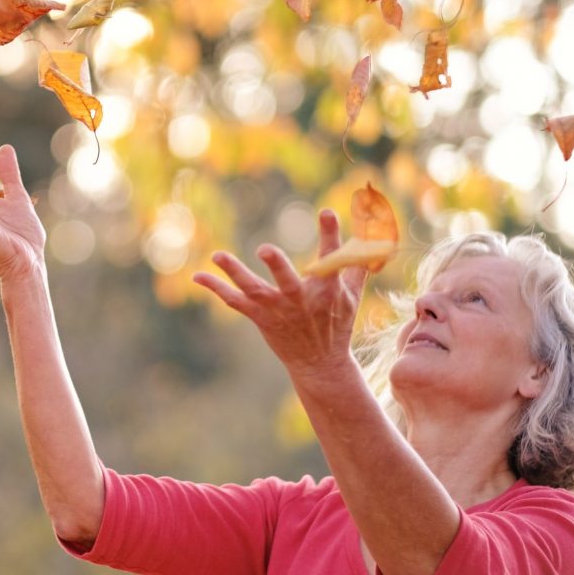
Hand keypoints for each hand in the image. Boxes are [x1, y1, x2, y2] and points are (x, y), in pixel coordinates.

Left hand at [194, 210, 367, 378]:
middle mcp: (301, 300)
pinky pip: (235, 302)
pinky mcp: (261, 318)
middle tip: (265, 249)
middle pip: (287, 281)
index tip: (326, 212)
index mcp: (326, 290)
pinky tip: (198, 275)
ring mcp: (278, 310)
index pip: (331, 258)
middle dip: (277, 266)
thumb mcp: (352, 295)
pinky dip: (216, 288)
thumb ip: (359, 263)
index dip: (330, 234)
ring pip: (254, 289)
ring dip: (235, 273)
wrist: (320, 363)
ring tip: (217, 255)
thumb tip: (375, 235)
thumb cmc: (337, 323)